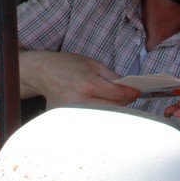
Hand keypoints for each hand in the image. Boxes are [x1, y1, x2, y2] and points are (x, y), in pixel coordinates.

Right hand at [19, 50, 138, 107]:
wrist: (42, 72)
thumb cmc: (67, 64)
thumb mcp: (92, 63)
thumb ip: (111, 76)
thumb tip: (127, 86)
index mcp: (89, 84)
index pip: (118, 95)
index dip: (131, 94)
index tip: (137, 92)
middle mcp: (82, 101)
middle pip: (114, 108)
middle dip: (124, 102)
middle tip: (128, 96)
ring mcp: (74, 112)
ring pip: (103, 115)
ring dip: (113, 109)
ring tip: (116, 101)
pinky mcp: (68, 117)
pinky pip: (89, 117)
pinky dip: (98, 113)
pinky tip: (100, 106)